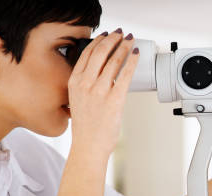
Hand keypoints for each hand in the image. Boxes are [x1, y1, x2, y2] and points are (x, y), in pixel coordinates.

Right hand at [67, 29, 138, 158]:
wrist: (89, 145)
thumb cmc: (86, 127)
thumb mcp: (78, 100)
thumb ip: (86, 86)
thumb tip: (102, 73)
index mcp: (74, 83)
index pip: (86, 54)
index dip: (98, 41)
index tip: (106, 35)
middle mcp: (85, 84)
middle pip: (100, 52)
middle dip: (113, 39)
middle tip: (121, 34)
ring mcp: (99, 91)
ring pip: (113, 60)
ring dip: (124, 47)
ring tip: (130, 41)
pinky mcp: (114, 98)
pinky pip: (125, 74)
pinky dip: (132, 61)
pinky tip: (136, 55)